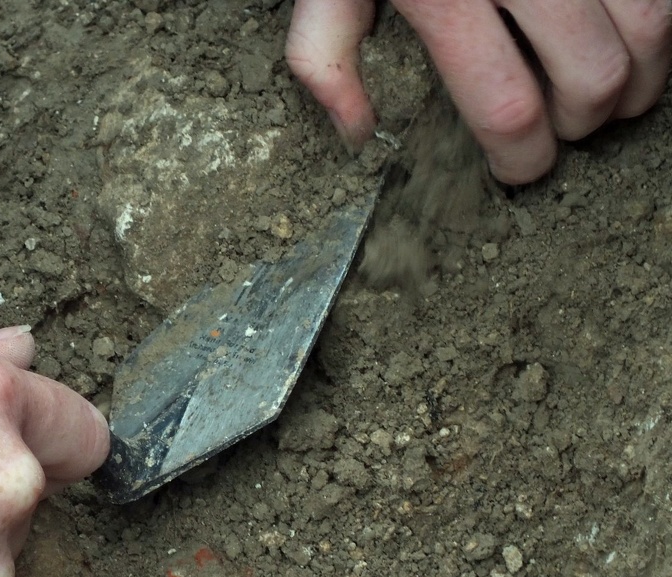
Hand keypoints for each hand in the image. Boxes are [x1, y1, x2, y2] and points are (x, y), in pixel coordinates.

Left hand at [286, 0, 671, 183]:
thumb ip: (326, 59)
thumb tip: (356, 134)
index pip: (507, 104)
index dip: (524, 156)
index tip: (522, 169)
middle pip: (593, 74)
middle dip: (587, 121)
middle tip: (570, 129)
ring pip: (650, 24)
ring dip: (642, 75)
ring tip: (617, 93)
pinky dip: (657, 19)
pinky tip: (632, 33)